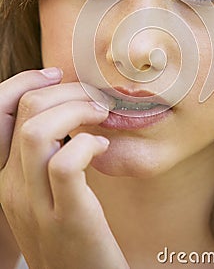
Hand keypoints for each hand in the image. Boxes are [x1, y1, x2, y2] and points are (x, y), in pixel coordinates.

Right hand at [0, 69, 129, 268]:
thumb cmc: (75, 235)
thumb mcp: (50, 196)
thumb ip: (49, 162)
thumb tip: (71, 116)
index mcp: (9, 179)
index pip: (4, 114)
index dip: (32, 84)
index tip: (63, 78)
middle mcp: (12, 189)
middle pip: (25, 112)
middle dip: (65, 91)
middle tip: (95, 97)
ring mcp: (35, 205)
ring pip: (37, 131)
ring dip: (76, 110)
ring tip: (100, 115)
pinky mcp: (66, 218)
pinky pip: (65, 163)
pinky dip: (87, 144)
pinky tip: (102, 147)